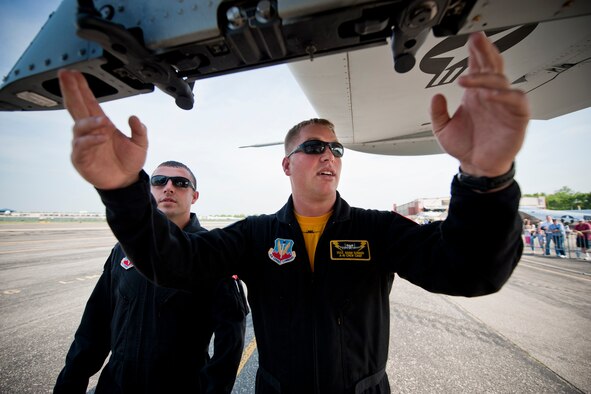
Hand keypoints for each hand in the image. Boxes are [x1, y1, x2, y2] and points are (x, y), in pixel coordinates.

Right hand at [58, 69, 147, 188]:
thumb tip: (134, 118)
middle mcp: (90, 131)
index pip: (88, 101)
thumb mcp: (140, 144)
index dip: (80, 87)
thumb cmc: (129, 161)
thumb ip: (139, 130)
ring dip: (90, 122)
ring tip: (104, 123)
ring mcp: (84, 144)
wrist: (125, 181)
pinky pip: (81, 146)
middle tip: (66, 77)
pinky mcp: (81, 158)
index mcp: (101, 123)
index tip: (74, 74)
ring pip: (79, 127)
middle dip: (70, 91)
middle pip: (76, 107)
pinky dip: (90, 140)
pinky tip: (101, 137)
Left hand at [429, 32, 529, 176]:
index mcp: (475, 95)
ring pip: (501, 81)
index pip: (478, 67)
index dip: (475, 52)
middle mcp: (491, 96)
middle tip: (476, 40)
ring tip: (466, 79)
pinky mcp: (517, 117)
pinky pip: (516, 100)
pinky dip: (504, 94)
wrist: (476, 166)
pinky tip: (489, 94)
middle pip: (492, 66)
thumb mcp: (442, 129)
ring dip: (485, 77)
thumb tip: (436, 96)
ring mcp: (504, 105)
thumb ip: (437, 113)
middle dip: (485, 51)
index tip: (469, 40)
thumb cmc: (465, 146)